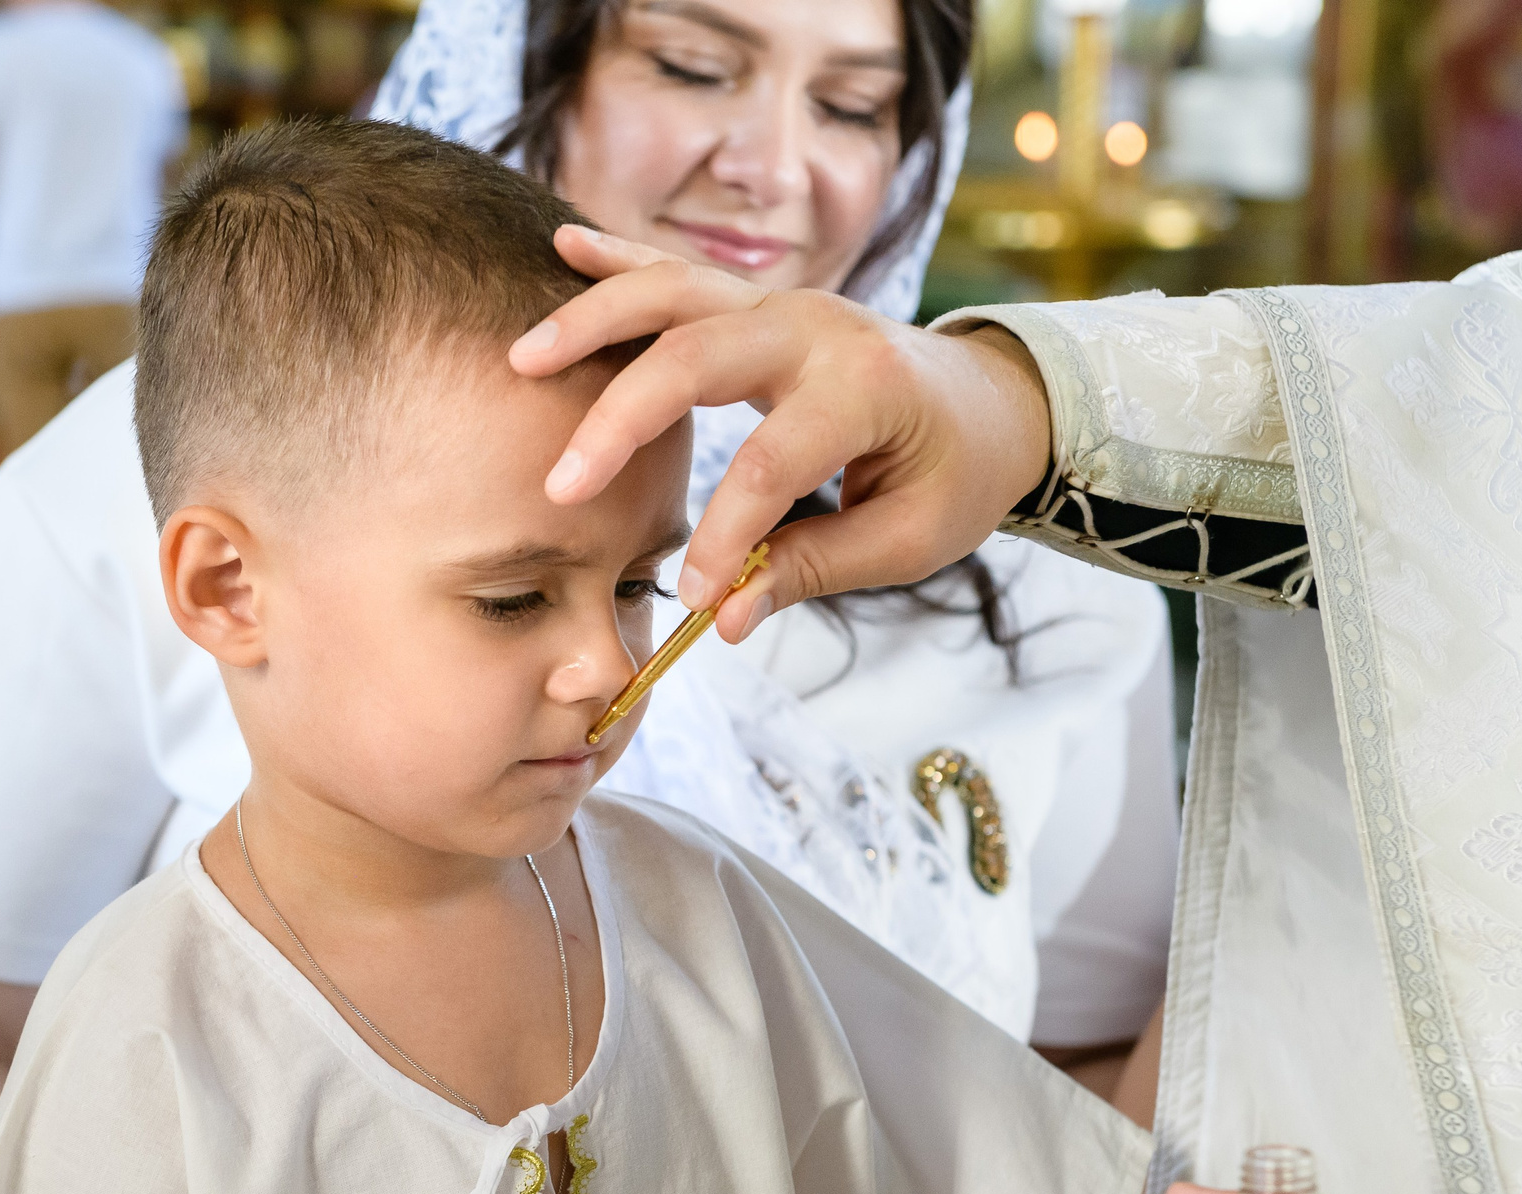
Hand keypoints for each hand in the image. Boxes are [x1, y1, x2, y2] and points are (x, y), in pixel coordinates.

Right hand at [509, 225, 1052, 641]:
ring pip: (676, 294)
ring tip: (525, 358)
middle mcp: (818, 328)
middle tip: (560, 487)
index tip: (689, 595)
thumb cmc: (956, 474)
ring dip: (596, 322)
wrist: (995, 399)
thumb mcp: (909, 540)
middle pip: (698, 358)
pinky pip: (681, 272)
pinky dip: (620, 258)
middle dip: (621, 422)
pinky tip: (562, 246)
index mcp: (866, 387)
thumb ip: (812, 570)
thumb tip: (723, 619)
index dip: (723, 535)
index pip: (771, 462)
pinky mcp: (761, 301)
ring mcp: (785, 302)